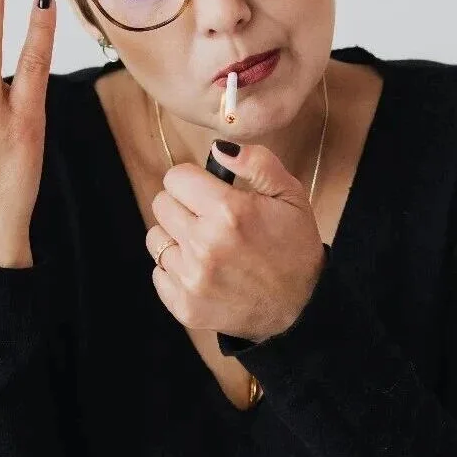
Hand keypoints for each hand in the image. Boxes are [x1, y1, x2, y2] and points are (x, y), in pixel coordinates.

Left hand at [146, 141, 325, 343]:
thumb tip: (218, 148)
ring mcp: (191, 278)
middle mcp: (204, 244)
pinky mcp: (184, 306)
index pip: (175, 178)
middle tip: (207, 219)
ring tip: (205, 247)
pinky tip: (203, 272)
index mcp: (228, 211)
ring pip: (155, 239)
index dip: (192, 181)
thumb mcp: (289, 195)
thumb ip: (256, 163)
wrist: (300, 307)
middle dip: (182, 206)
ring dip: (176, 238)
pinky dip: (175, 271)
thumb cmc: (294, 247)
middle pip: (161, 205)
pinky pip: (158, 273)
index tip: (207, 192)